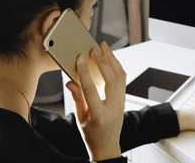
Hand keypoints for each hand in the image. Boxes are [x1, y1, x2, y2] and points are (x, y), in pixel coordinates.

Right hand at [66, 41, 125, 160]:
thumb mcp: (80, 119)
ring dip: (113, 60)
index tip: (80, 59)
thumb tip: (70, 81)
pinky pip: (123, 80)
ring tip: (105, 48)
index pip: (91, 90)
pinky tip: (110, 59)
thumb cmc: (91, 135)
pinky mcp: (124, 100)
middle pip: (112, 80)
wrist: (107, 147)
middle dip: (103, 62)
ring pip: (121, 77)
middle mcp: (113, 108)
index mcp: (99, 115)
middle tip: (95, 49)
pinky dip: (117, 67)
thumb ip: (77, 98)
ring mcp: (121, 103)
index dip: (84, 73)